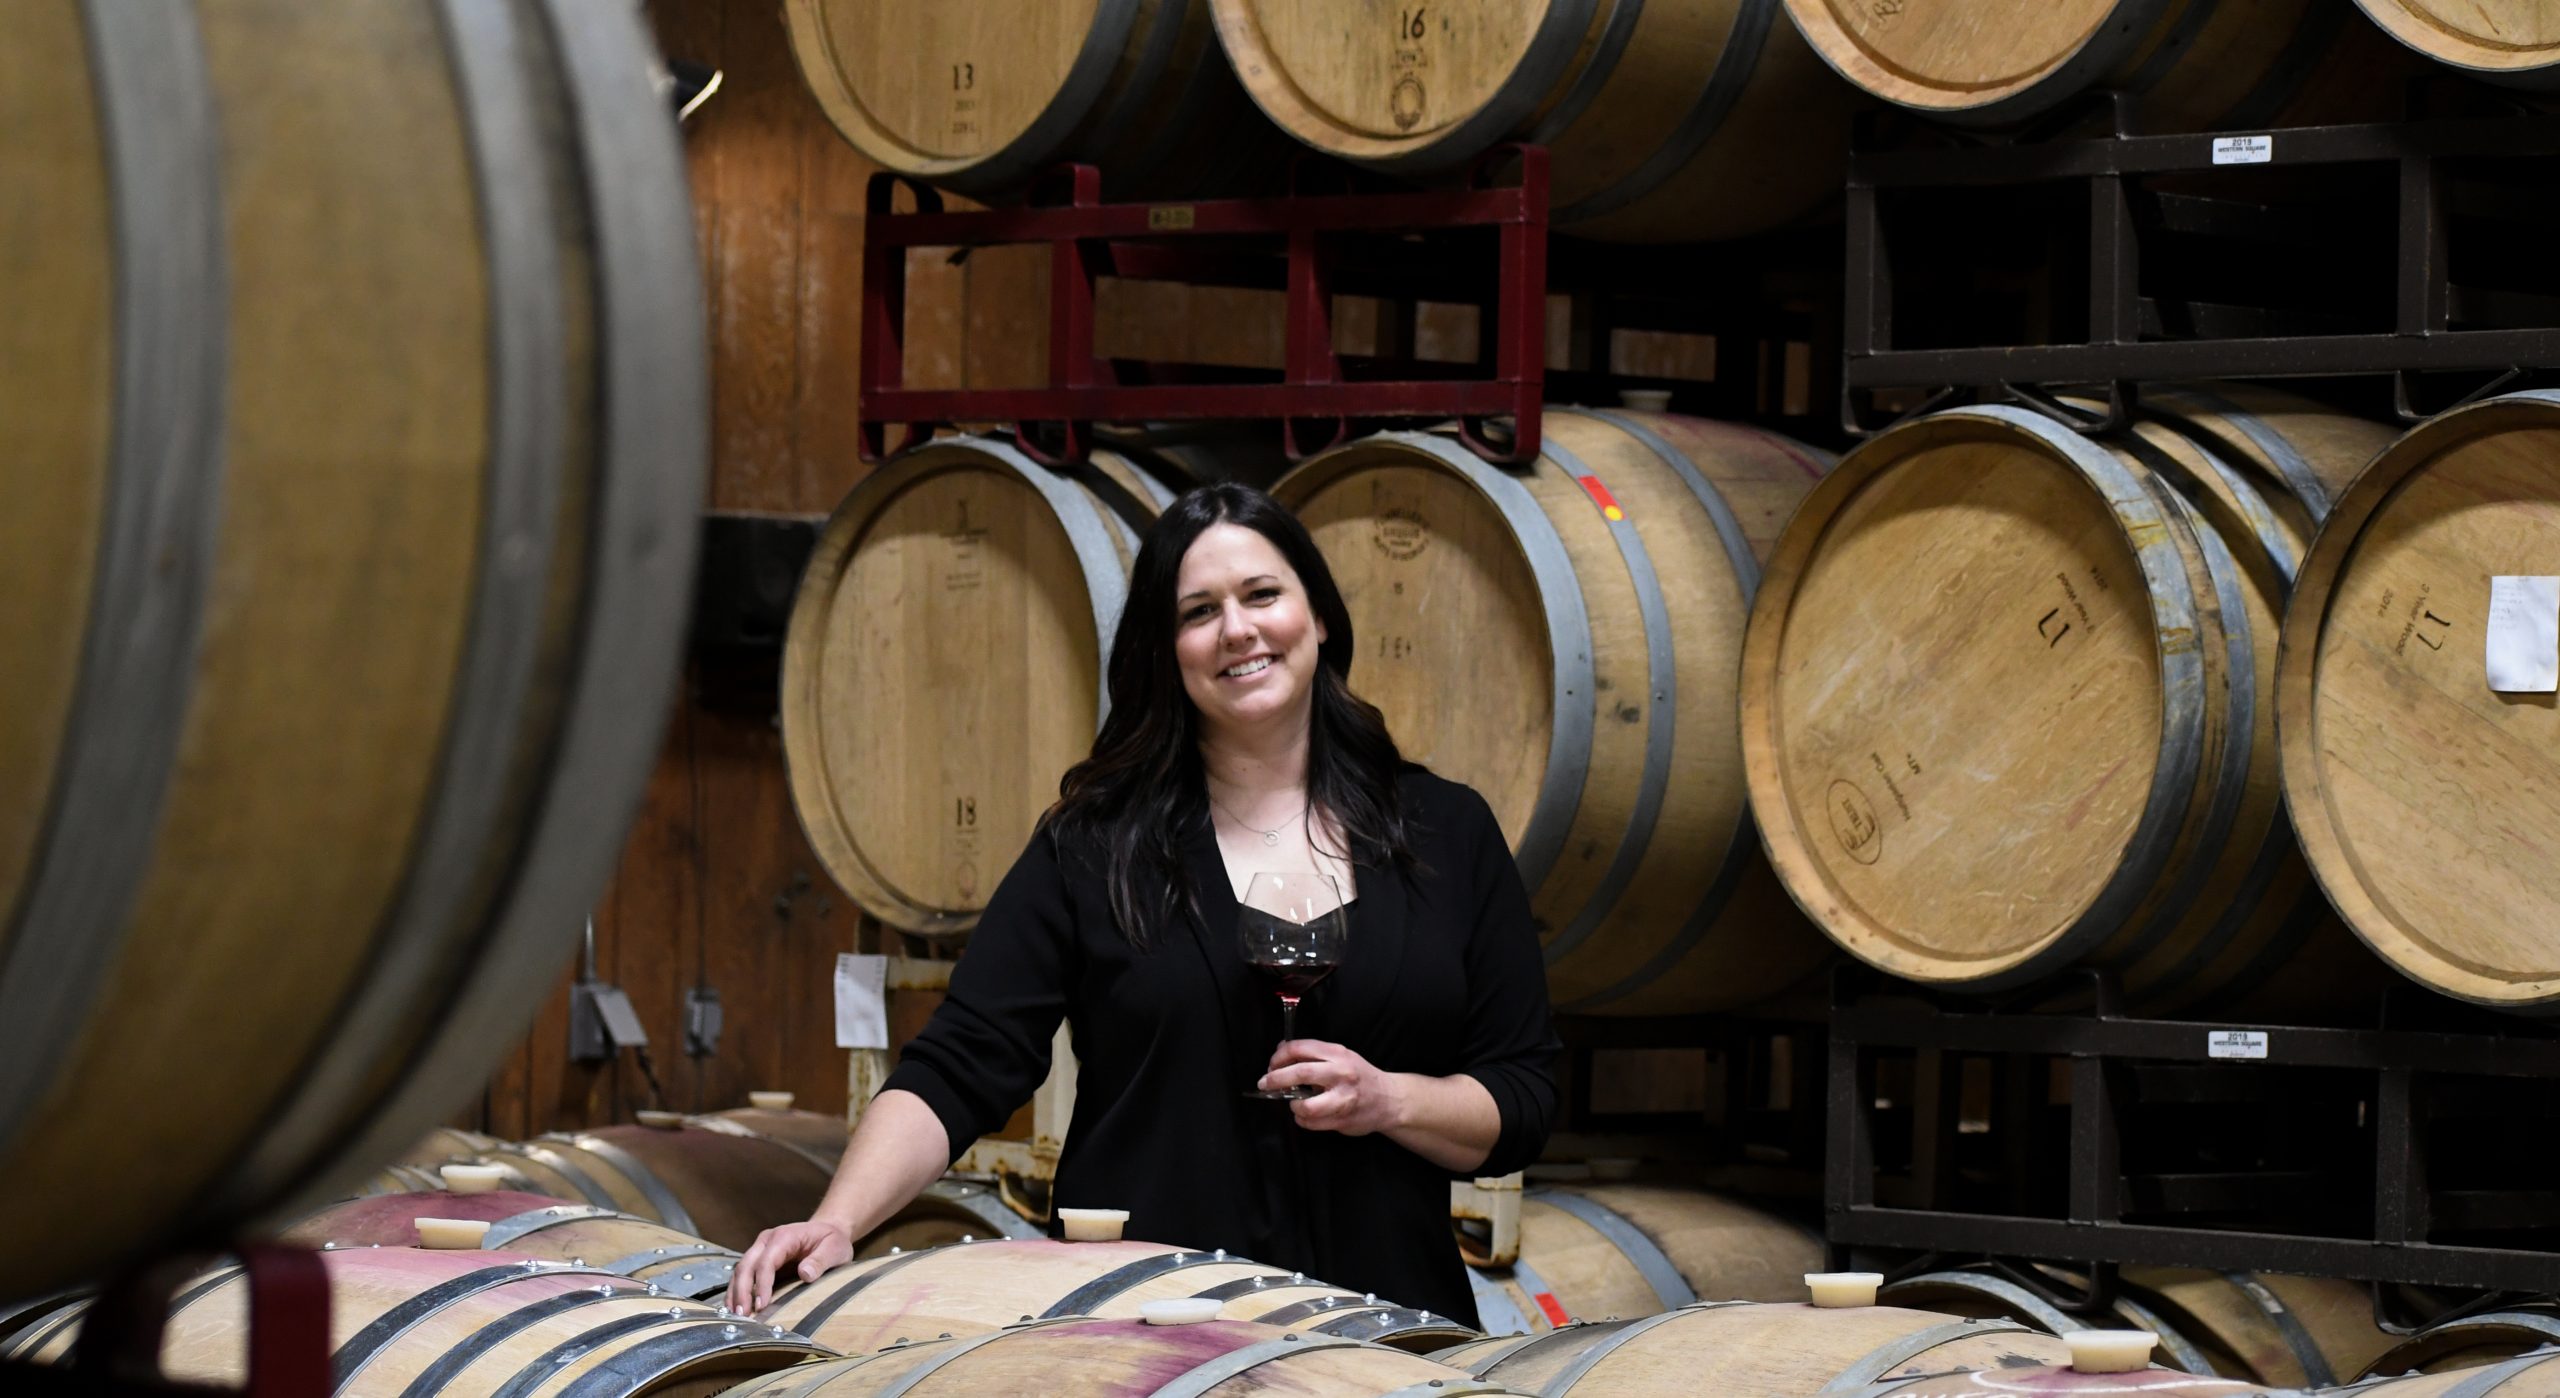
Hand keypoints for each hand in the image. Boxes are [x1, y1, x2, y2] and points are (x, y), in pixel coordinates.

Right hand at [727, 1218, 851, 1314]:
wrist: (828, 1230)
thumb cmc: (832, 1239)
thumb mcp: (834, 1248)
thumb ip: (820, 1261)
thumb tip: (805, 1274)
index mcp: (784, 1236)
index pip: (767, 1261)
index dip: (762, 1284)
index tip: (762, 1305)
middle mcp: (767, 1241)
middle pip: (746, 1265)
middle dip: (742, 1291)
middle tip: (743, 1315)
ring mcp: (760, 1249)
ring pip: (740, 1271)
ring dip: (735, 1293)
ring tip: (736, 1315)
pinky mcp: (759, 1260)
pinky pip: (743, 1275)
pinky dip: (737, 1291)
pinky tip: (735, 1307)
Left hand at [1260, 1039, 1406, 1135]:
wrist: (1390, 1100)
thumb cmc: (1360, 1077)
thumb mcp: (1341, 1057)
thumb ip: (1314, 1054)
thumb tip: (1281, 1051)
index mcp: (1338, 1054)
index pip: (1301, 1048)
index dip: (1279, 1056)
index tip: (1271, 1064)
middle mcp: (1341, 1074)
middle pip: (1300, 1072)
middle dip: (1276, 1078)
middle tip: (1265, 1083)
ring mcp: (1343, 1099)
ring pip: (1306, 1105)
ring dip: (1292, 1104)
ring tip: (1293, 1102)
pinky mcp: (1343, 1120)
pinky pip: (1312, 1123)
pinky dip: (1302, 1120)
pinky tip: (1305, 1115)